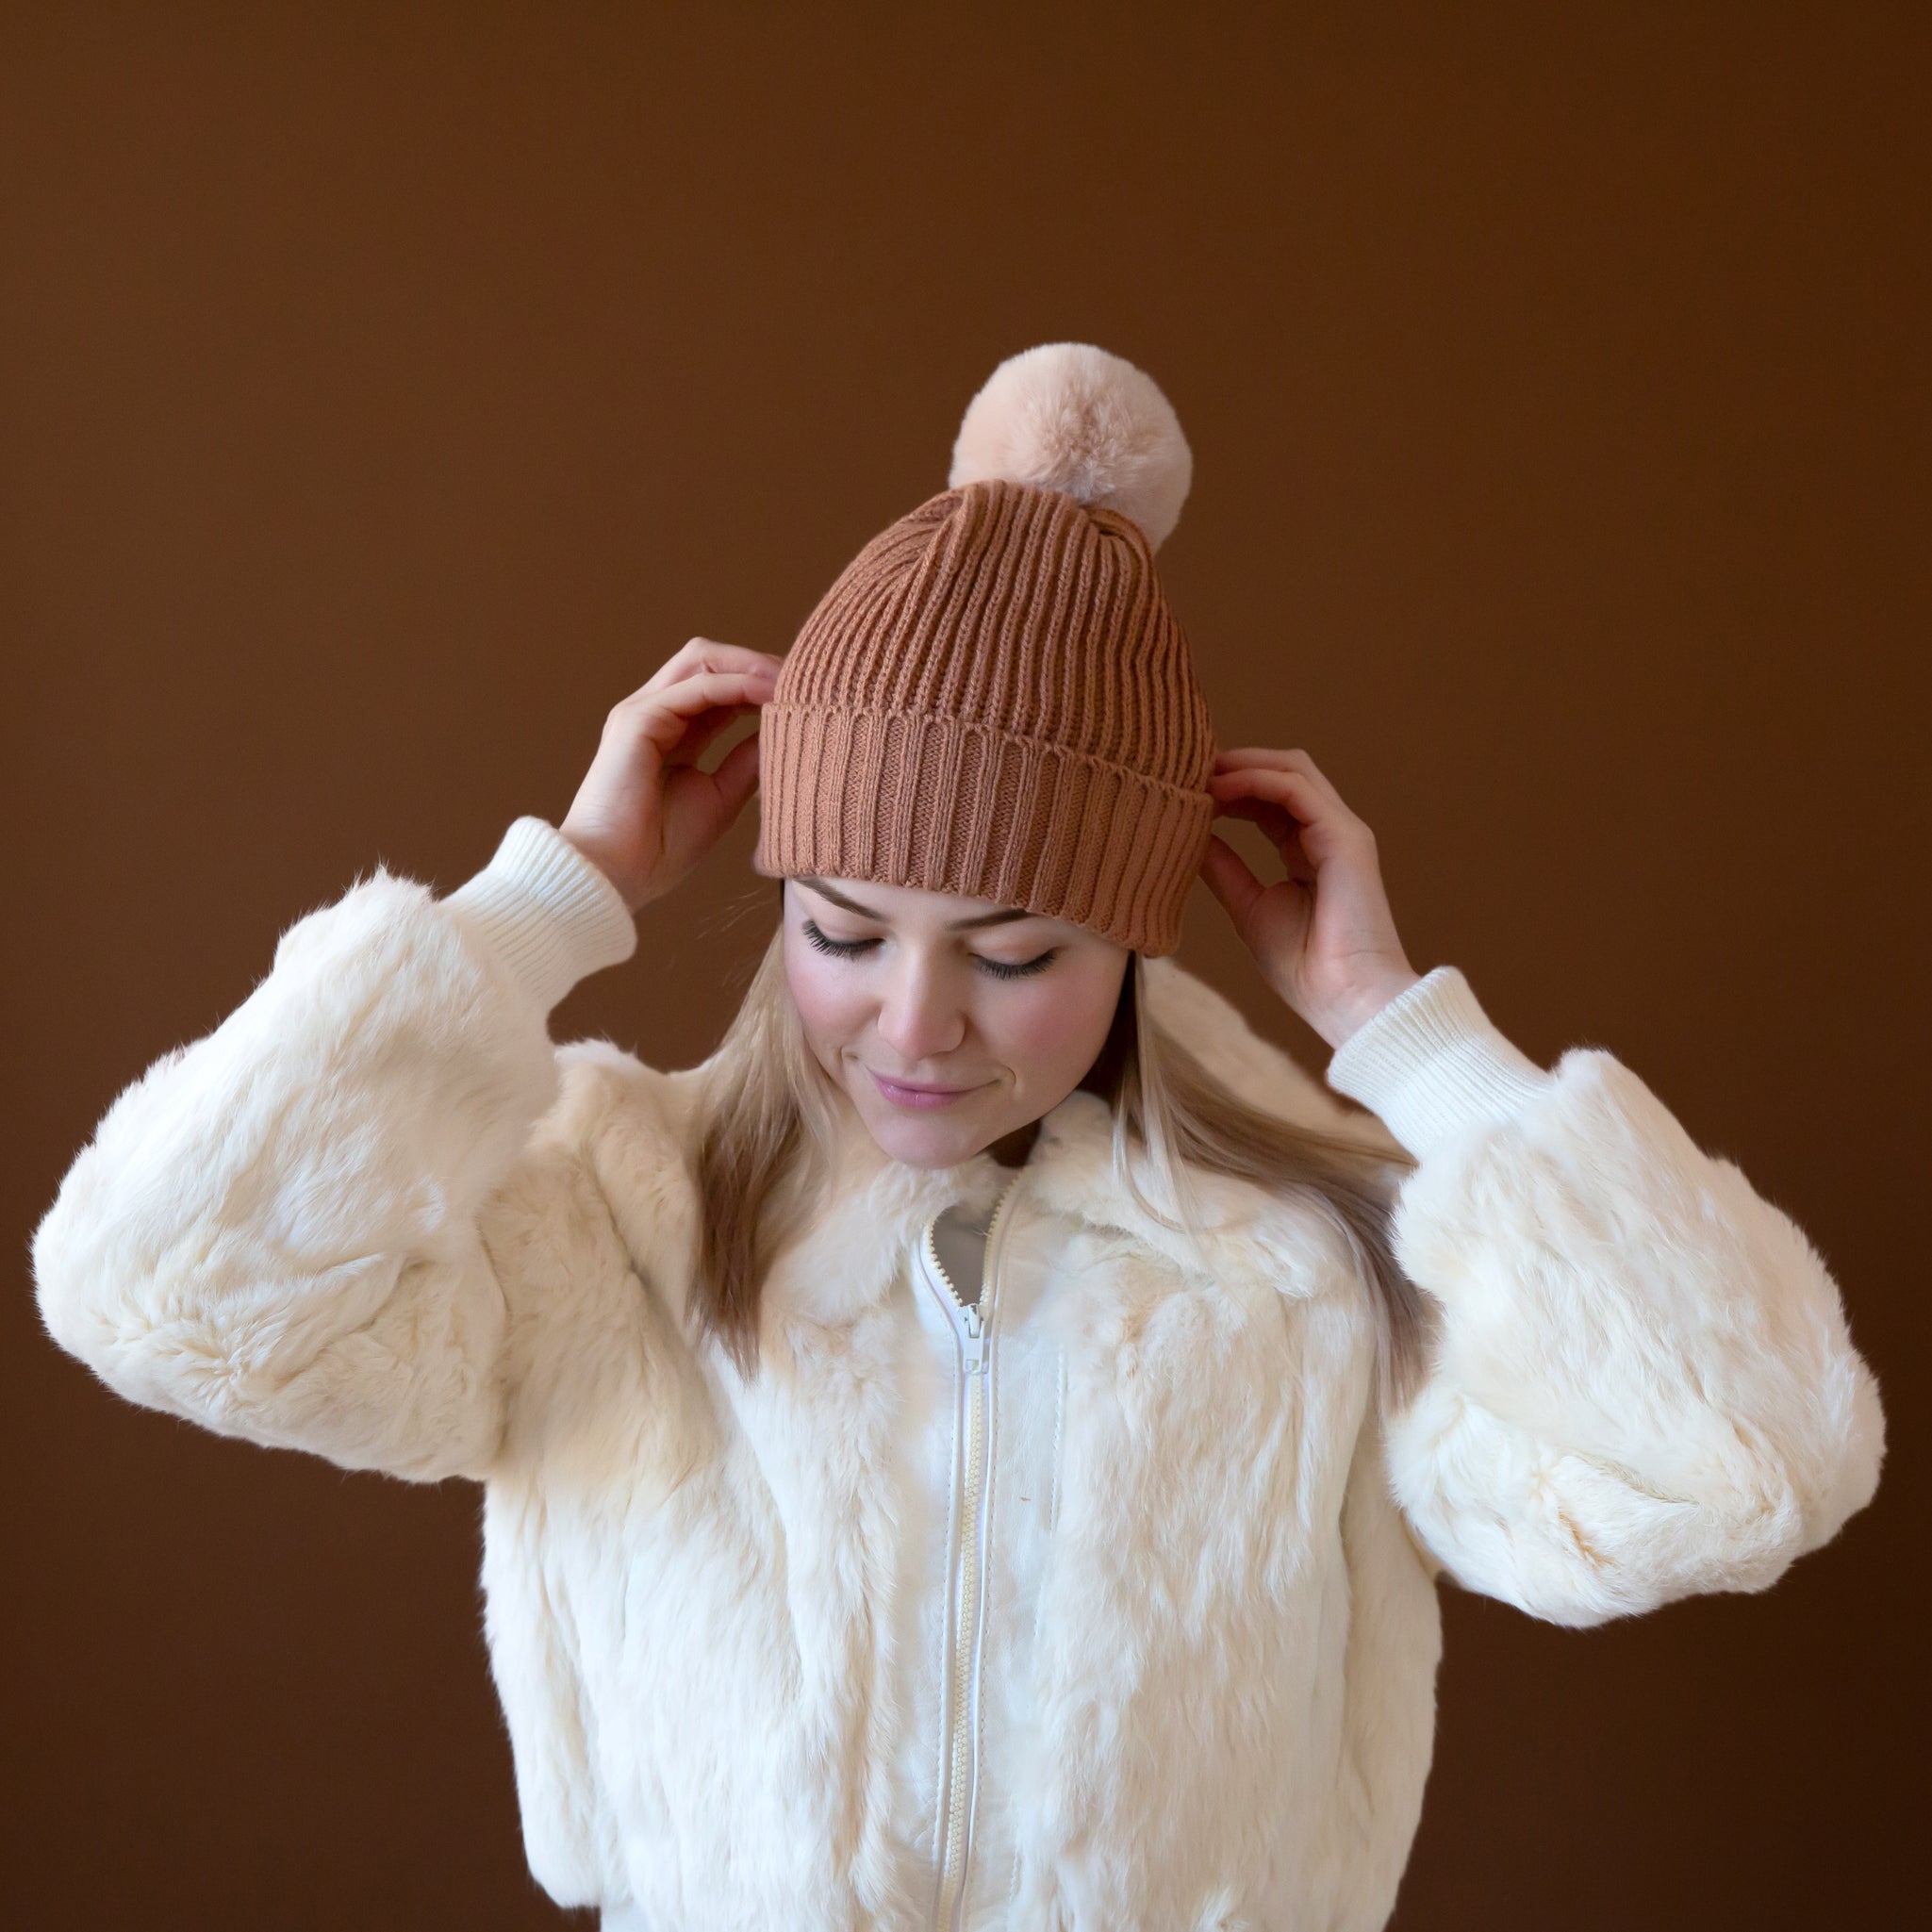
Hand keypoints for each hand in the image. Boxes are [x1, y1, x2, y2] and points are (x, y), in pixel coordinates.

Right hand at [559, 639, 780, 912]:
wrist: (617, 875)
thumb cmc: (659, 849)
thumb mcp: (722, 797)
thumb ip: (748, 761)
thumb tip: (787, 733)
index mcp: (673, 732)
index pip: (721, 687)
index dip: (762, 683)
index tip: (806, 695)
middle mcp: (656, 713)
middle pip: (711, 662)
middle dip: (759, 663)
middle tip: (805, 679)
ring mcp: (643, 711)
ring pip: (702, 661)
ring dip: (752, 665)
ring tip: (794, 679)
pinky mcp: (637, 719)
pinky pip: (697, 687)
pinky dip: (737, 684)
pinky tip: (770, 694)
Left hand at [1200, 747, 1421, 1049]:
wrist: (1345, 999)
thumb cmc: (1305, 968)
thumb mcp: (1249, 908)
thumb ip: (1225, 870)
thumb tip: (1192, 839)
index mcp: (1307, 851)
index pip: (1268, 800)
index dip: (1230, 788)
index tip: (1186, 788)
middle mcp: (1327, 833)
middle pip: (1283, 774)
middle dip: (1235, 764)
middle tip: (1188, 767)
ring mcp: (1341, 831)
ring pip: (1293, 770)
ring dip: (1243, 764)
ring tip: (1200, 771)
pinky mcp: (1346, 836)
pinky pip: (1298, 790)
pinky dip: (1257, 780)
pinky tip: (1221, 788)